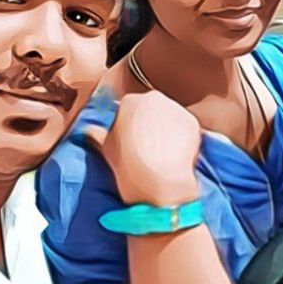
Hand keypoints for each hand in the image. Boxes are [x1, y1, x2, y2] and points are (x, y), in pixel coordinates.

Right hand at [86, 91, 200, 205]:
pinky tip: (176, 156)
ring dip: (167, 131)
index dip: (129, 126)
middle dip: (149, 125)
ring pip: (170, 118)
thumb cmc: (131, 168)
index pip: (129, 108)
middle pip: (151, 109)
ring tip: (162, 155)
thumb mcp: (106, 150)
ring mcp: (175, 109)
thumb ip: (97, 135)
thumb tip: (89, 131)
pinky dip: (182, 139)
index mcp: (129, 102)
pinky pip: (186, 128)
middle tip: (146, 148)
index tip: (130, 140)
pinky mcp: (192, 122)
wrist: (161, 185)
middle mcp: (154, 99)